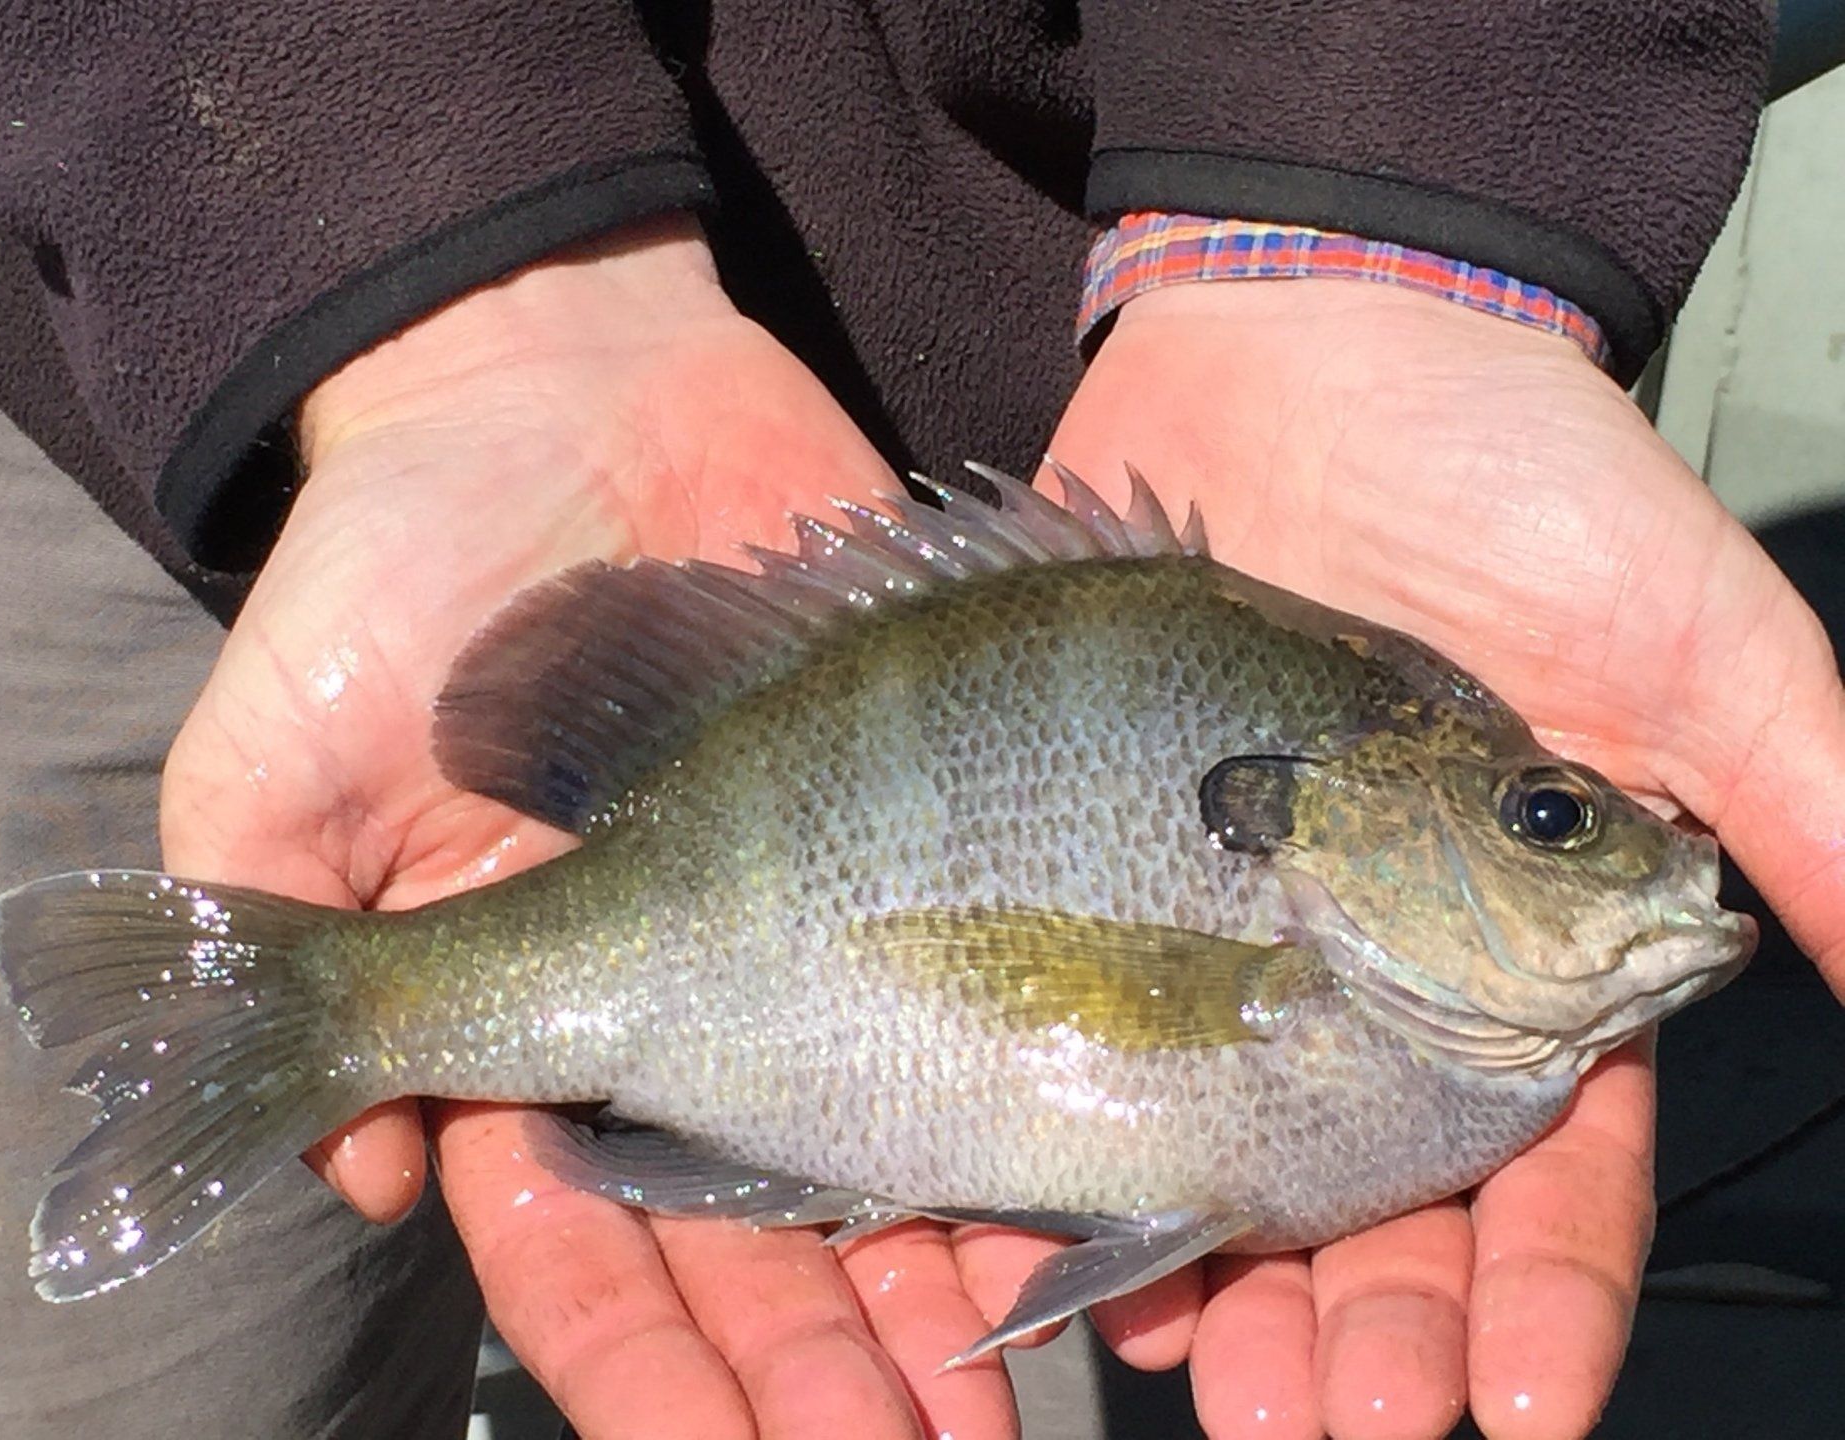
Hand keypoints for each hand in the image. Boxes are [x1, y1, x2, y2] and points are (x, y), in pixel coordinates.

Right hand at [159, 218, 1022, 1438]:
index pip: (585, 1233)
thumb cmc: (392, 560)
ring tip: (997, 1390)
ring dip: (939, 1277)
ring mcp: (820, 908)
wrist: (559, 376)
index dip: (647, 1355)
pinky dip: (1033, 1076)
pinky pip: (1001, 968)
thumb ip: (285, 948)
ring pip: (894, 1135)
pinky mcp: (937, 807)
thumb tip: (357, 1185)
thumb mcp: (279, 752)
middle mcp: (696, 979)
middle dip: (814, 1359)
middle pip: (763, 1226)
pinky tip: (1092, 1198)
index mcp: (546, 1001)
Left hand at [1043, 278, 1844, 1439]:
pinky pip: (1065, 1019)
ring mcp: (1218, 918)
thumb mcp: (1696, 633)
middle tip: (1331, 1431)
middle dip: (1366, 1327)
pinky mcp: (1084, 852)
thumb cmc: (1524, 473)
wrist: (1312, 336)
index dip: (1543, 1291)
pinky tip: (1047, 1239)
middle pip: (1373, 1193)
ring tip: (1218, 1386)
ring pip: (1217, 1144)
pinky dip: (1064, 1132)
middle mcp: (1366, 956)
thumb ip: (1799, 803)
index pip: (1552, 1163)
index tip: (1513, 1401)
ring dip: (1223, 1280)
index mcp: (1527, 944)